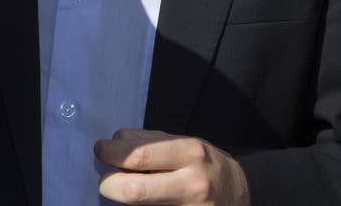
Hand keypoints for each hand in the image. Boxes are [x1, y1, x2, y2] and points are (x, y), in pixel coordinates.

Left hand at [94, 129, 250, 204]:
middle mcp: (192, 184)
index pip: (138, 156)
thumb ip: (151, 141)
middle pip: (133, 190)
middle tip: (104, 178)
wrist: (239, 195)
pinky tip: (142, 200)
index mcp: (190, 153)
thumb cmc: (206, 165)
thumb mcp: (186, 143)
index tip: (101, 149)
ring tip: (122, 187)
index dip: (111, 153)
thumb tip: (115, 143)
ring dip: (122, 197)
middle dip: (108, 183)